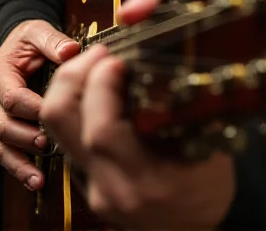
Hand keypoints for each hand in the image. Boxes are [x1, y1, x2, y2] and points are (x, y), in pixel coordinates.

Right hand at [0, 19, 79, 189]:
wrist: (17, 46)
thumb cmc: (28, 40)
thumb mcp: (39, 31)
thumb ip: (53, 40)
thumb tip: (71, 51)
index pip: (12, 98)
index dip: (33, 109)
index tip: (54, 116)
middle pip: (3, 125)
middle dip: (26, 138)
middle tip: (49, 143)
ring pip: (0, 145)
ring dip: (20, 163)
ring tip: (39, 177)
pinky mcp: (1, 128)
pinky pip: (5, 153)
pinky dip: (18, 168)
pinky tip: (34, 181)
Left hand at [40, 0, 235, 228]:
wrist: (197, 228)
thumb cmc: (209, 184)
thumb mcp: (210, 144)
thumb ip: (184, 108)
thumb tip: (167, 59)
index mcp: (145, 180)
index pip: (101, 130)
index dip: (101, 85)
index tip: (116, 58)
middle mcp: (111, 186)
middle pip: (61, 123)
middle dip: (73, 75)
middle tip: (100, 52)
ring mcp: (94, 188)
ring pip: (56, 127)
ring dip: (70, 85)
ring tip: (97, 63)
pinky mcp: (87, 184)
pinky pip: (68, 137)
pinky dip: (78, 104)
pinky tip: (98, 87)